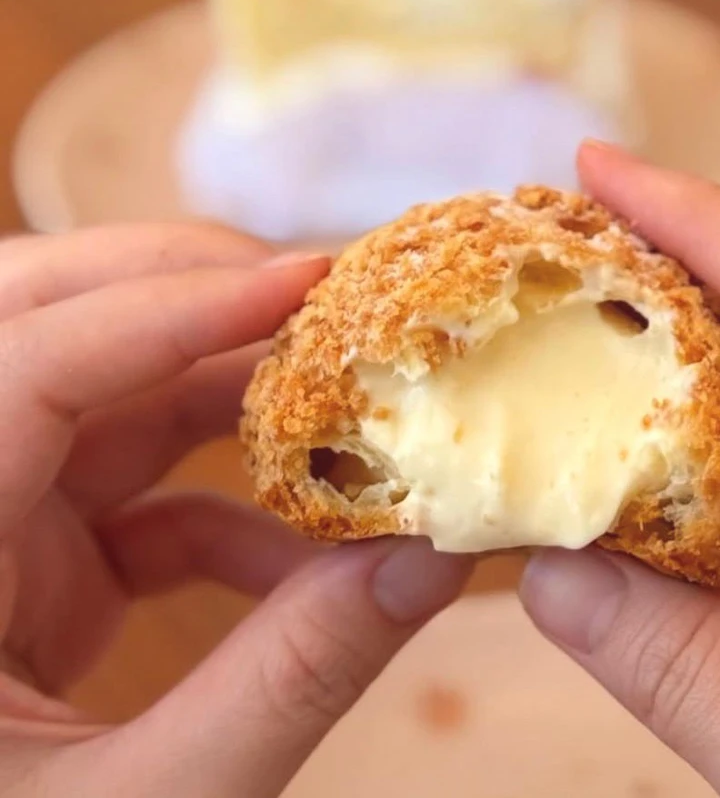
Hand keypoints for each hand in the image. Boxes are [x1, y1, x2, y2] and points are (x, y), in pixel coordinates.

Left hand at [0, 223, 469, 797]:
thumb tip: (433, 562)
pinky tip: (315, 558)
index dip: (168, 308)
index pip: (26, 363)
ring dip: (232, 393)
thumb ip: (286, 681)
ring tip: (352, 407)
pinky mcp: (37, 564)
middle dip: (186, 295)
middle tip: (323, 300)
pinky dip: (234, 506)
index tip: (309, 284)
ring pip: (105, 394)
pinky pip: (140, 493)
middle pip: (43, 323)